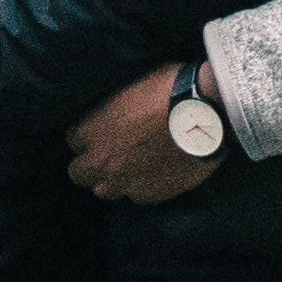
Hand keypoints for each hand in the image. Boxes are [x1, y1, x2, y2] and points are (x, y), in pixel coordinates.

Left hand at [66, 61, 221, 204]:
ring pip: (105, 190)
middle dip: (93, 164)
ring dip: (115, 179)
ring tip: (136, 166)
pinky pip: (138, 196)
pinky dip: (144, 186)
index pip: (74, 140)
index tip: (105, 130)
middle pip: (79, 173)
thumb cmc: (172, 87)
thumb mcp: (134, 85)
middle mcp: (101, 160)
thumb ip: (116, 108)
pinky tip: (160, 171)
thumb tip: (118, 112)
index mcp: (92, 129)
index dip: (91, 135)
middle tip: (114, 153)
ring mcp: (124, 182)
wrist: (207, 112)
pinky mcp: (151, 195)